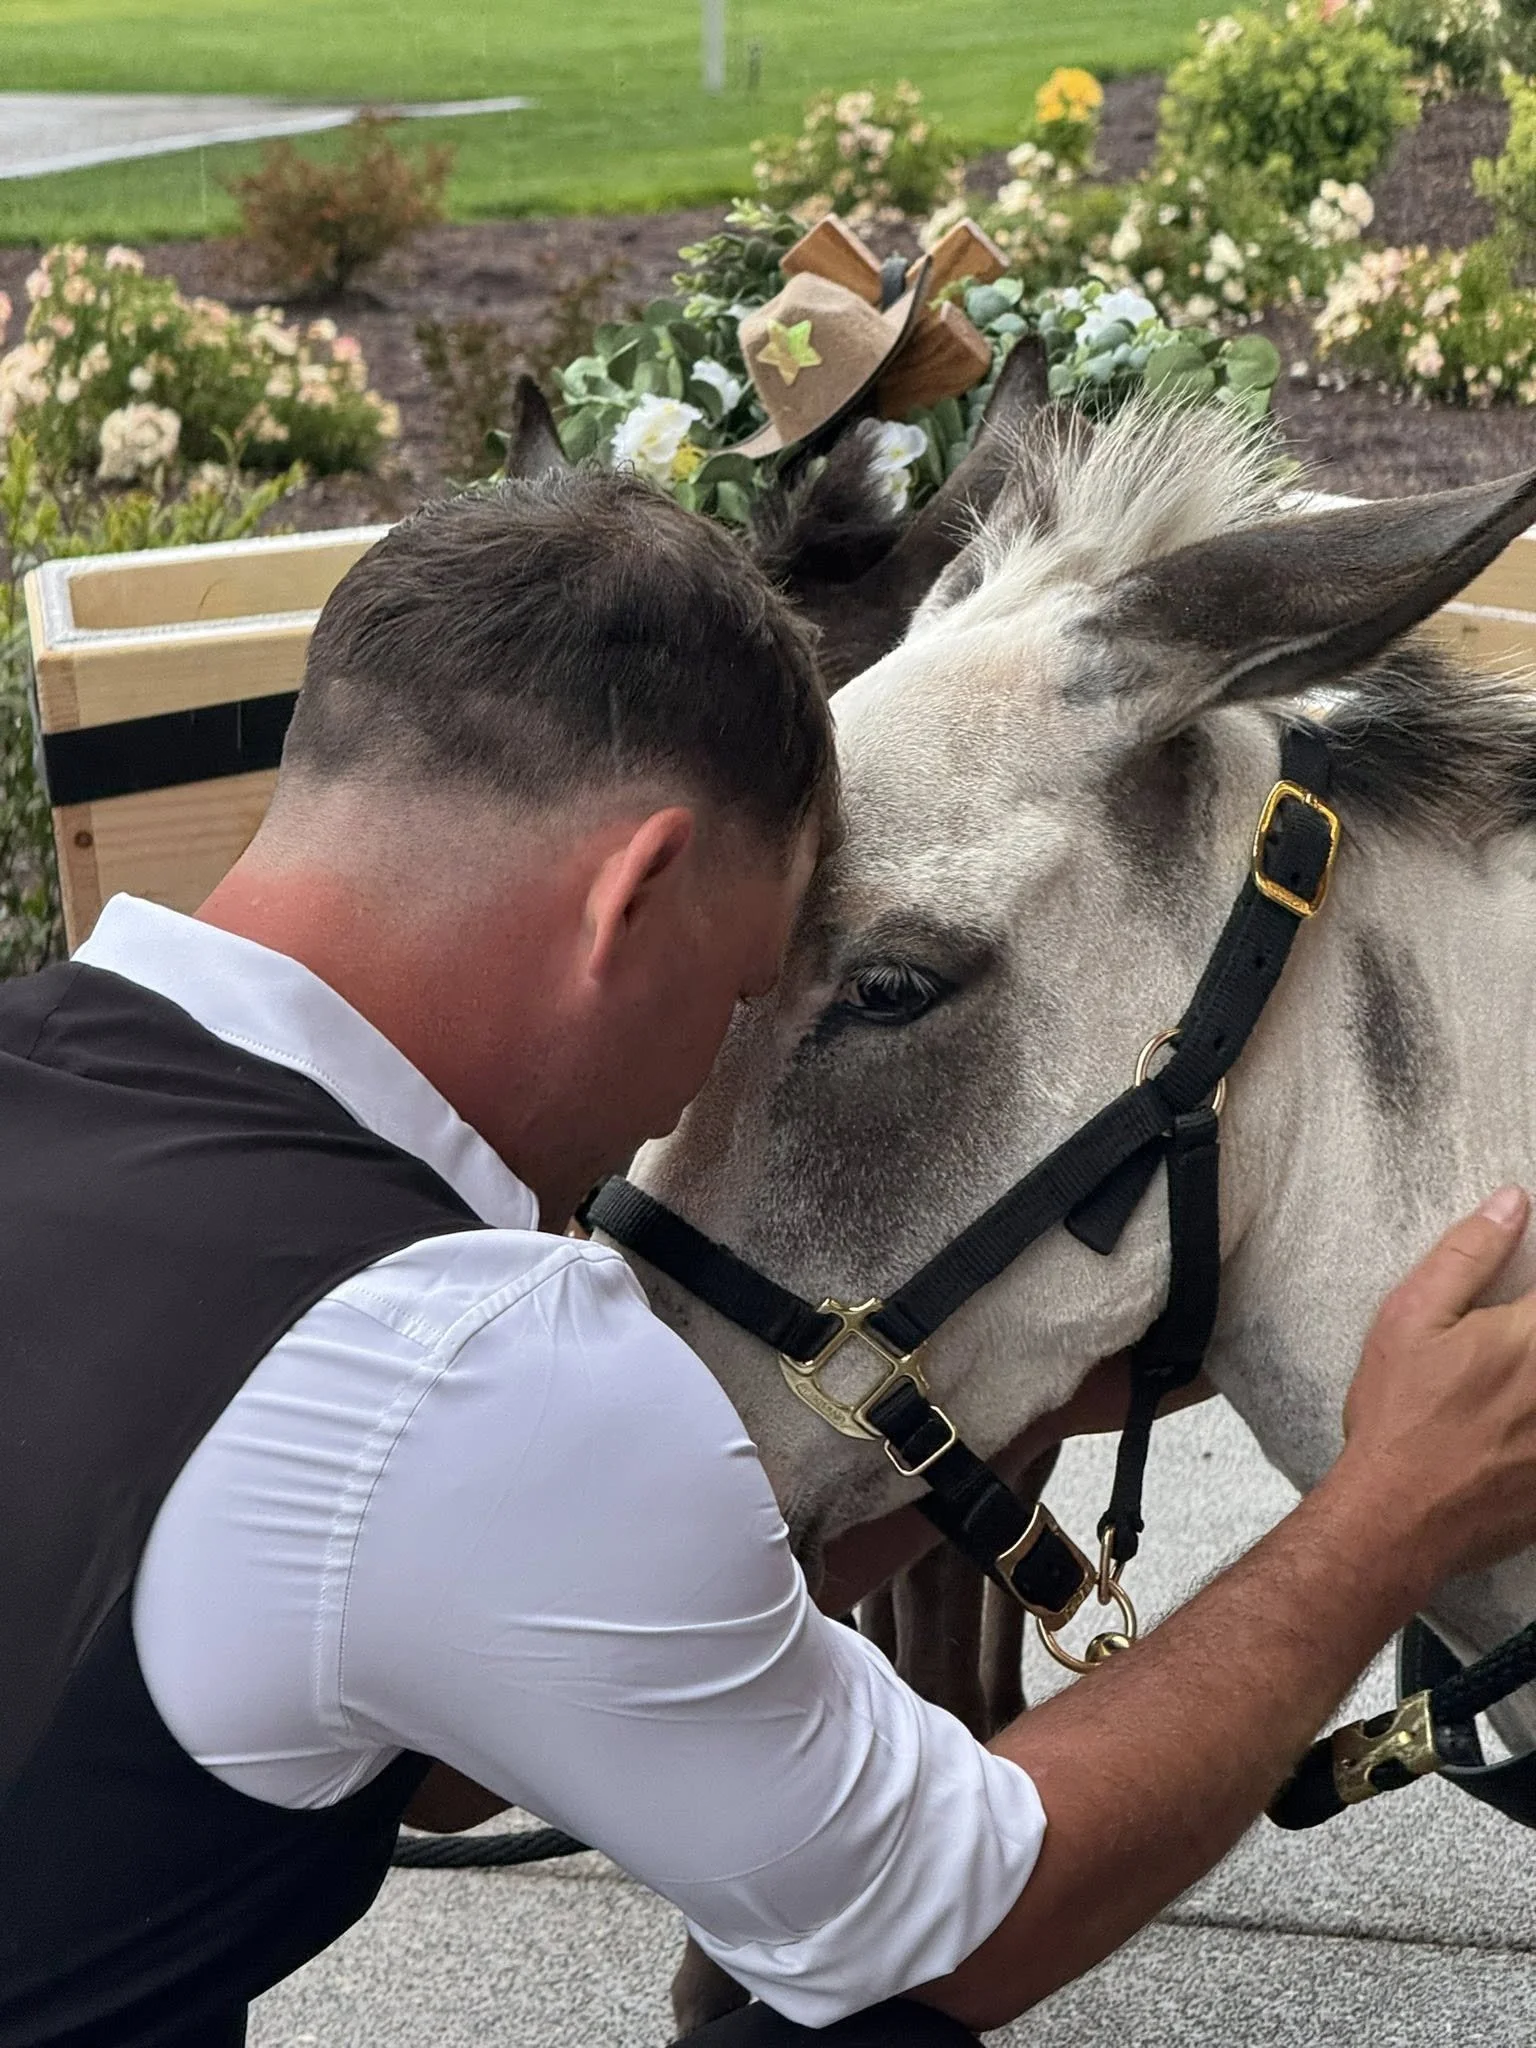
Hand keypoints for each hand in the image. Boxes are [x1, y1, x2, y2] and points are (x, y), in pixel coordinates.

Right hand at [1340, 1185, 1535, 1585]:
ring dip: (1531, 1384)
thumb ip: (1468, 1255)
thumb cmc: (1399, 1416)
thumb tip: (1512, 1201)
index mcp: (1534, 1336)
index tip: (1516, 1315)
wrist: (1397, 1517)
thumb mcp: (1411, 1319)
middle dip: (1528, 1338)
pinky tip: (1511, 1425)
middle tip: (1501, 1355)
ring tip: (1503, 1387)